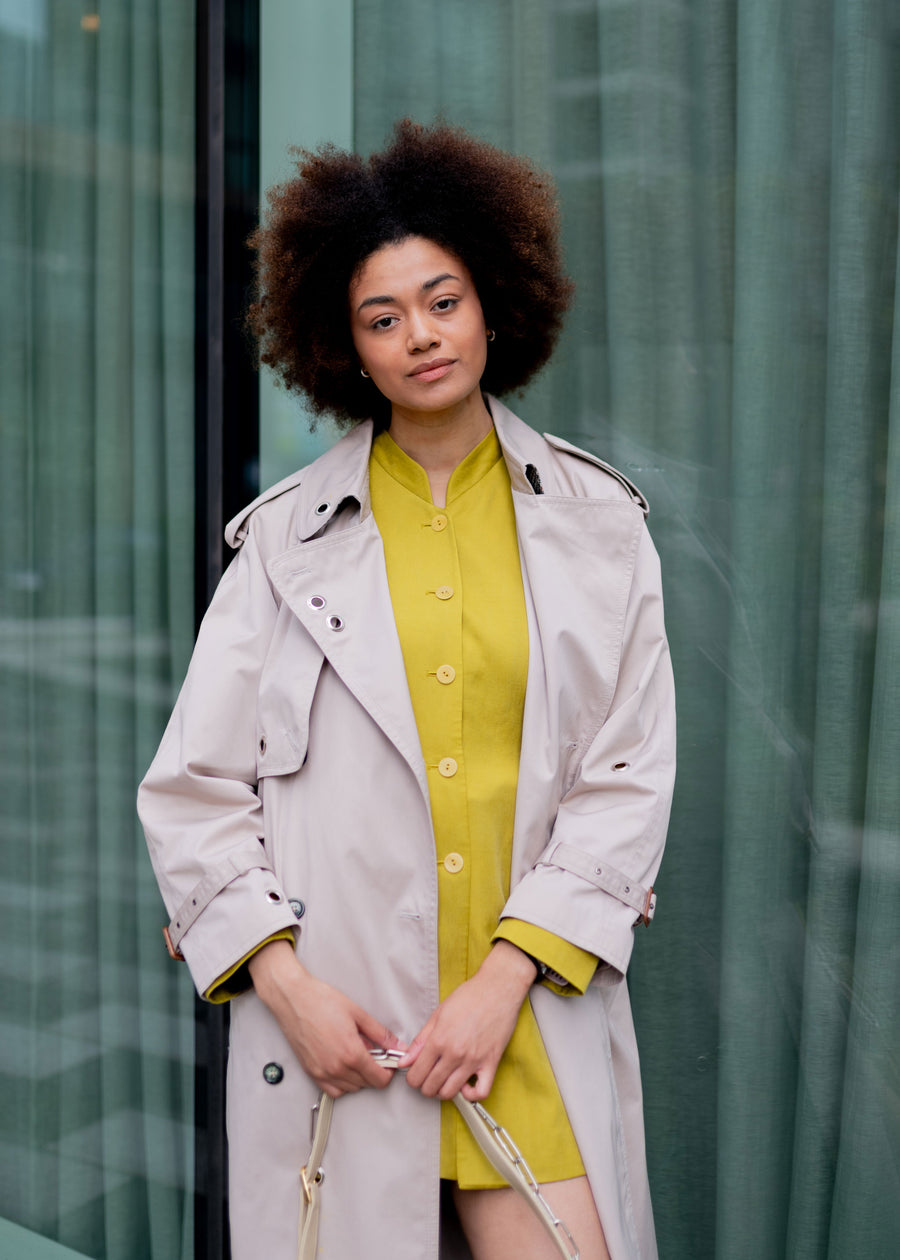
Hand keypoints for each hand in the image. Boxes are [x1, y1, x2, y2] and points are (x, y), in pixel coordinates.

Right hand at [248, 939, 402, 1097]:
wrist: (294, 999)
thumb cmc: (321, 1001)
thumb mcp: (357, 1013)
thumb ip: (380, 1033)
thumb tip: (396, 1045)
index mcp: (351, 1053)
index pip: (379, 1079)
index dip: (389, 1072)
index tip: (390, 1062)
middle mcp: (336, 1068)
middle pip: (367, 1084)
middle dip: (375, 1071)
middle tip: (375, 1053)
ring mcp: (322, 1073)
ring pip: (351, 1088)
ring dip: (359, 1078)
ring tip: (357, 1055)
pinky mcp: (311, 1072)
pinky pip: (333, 1090)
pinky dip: (342, 1084)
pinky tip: (344, 1066)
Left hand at [400, 941, 536, 1101]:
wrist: (498, 989)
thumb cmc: (470, 996)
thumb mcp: (439, 1014)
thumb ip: (420, 1040)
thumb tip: (405, 1060)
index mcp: (439, 1039)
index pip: (417, 1073)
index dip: (412, 1078)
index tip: (414, 1075)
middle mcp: (455, 1053)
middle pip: (431, 1087)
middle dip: (424, 1086)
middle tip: (427, 1078)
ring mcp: (474, 1060)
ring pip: (451, 1092)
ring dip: (442, 1091)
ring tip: (443, 1081)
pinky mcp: (491, 1063)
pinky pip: (481, 1092)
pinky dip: (471, 1095)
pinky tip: (466, 1084)